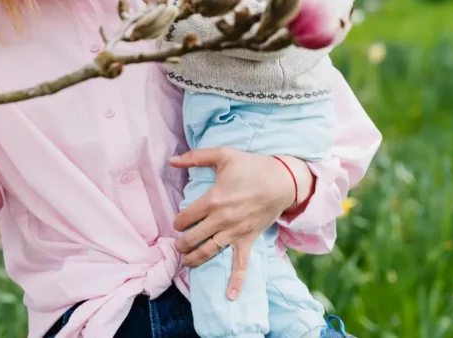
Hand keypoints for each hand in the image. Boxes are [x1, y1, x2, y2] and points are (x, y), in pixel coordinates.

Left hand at [168, 147, 312, 299]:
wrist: (282, 180)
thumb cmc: (251, 166)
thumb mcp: (222, 155)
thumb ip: (194, 157)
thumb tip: (170, 160)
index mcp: (213, 200)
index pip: (184, 218)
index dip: (177, 221)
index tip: (179, 221)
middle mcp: (221, 220)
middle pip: (192, 238)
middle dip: (181, 243)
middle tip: (178, 243)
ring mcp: (235, 232)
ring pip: (208, 252)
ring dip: (193, 260)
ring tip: (185, 262)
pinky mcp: (248, 240)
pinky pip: (241, 265)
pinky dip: (236, 282)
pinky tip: (229, 297)